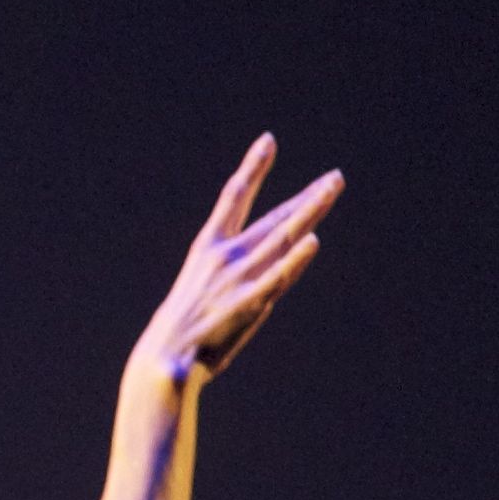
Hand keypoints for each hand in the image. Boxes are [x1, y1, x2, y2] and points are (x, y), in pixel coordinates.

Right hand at [133, 134, 341, 389]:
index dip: (253, 167)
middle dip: (307, 197)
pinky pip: (277, 277)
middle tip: (335, 178)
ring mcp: (239, 278)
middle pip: (275, 218)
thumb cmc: (186, 329)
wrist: (163, 358)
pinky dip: (295, 260)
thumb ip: (244, 273)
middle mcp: (225, 255)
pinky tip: (312, 242)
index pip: (234, 197)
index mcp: (208, 247)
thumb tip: (274, 265)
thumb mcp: (205, 289)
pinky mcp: (248, 303)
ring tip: (332, 189)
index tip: (268, 141)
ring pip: (283, 238)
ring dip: (310, 211)